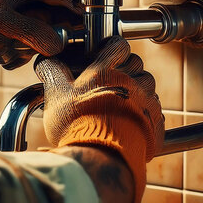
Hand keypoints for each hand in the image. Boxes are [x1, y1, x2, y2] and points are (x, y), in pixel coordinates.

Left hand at [0, 0, 80, 68]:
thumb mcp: (2, 23)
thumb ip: (32, 31)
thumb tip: (59, 44)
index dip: (81, 11)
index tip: (90, 28)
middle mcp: (31, 5)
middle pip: (60, 22)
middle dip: (54, 38)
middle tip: (46, 50)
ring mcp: (25, 22)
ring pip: (46, 41)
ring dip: (33, 51)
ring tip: (10, 53)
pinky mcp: (18, 38)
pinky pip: (31, 51)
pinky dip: (21, 57)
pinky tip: (5, 58)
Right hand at [34, 36, 164, 162]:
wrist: (101, 156)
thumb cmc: (76, 125)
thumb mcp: (56, 95)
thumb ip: (53, 72)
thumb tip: (46, 59)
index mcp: (105, 72)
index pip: (118, 45)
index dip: (113, 48)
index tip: (105, 56)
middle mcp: (130, 82)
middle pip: (136, 64)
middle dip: (126, 69)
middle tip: (110, 83)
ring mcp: (146, 102)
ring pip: (148, 86)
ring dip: (137, 90)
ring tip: (120, 105)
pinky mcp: (155, 122)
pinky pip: (155, 110)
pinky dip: (145, 113)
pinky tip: (129, 123)